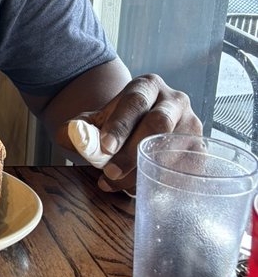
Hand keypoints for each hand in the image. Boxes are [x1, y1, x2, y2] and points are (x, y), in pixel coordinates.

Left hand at [61, 73, 200, 193]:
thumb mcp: (92, 122)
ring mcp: (192, 124)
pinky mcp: (201, 148)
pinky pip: (190, 167)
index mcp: (146, 86)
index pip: (135, 102)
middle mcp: (174, 100)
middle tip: (111, 173)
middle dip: (133, 151)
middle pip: (158, 123)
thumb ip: (76, 127)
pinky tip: (148, 189)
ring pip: (175, 148)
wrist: (140, 130)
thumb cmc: (115, 126)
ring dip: (147, 171)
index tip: (106, 147)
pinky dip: (168, 181)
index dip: (120, 125)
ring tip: (122, 186)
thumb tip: (74, 135)